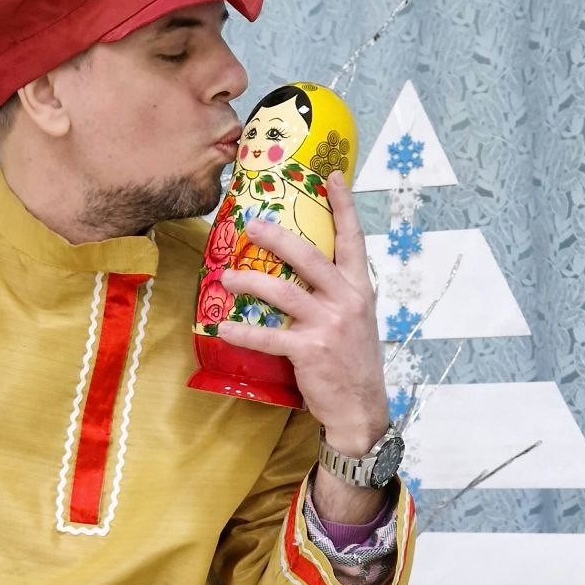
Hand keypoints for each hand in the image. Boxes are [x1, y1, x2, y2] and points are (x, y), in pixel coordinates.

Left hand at [217, 171, 388, 454]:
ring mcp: (329, 325)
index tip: (331, 176)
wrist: (361, 407)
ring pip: (283, 292)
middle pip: (309, 257)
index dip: (343, 206)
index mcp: (359, 288)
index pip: (353, 239)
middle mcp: (347, 300)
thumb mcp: (355, 319)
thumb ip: (335, 292)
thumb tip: (304, 271)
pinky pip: (268, 336)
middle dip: (277, 238)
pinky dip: (243, 332)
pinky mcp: (309, 350)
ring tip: (226, 278)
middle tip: (251, 226)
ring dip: (250, 282)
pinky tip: (223, 328)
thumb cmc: (352, 361)